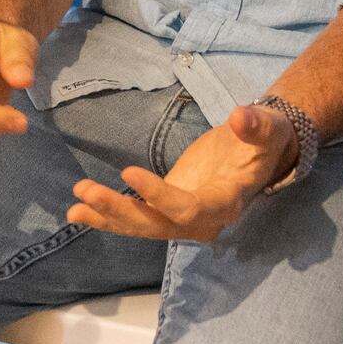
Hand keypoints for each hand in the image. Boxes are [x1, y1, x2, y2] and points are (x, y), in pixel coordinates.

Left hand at [67, 102, 297, 241]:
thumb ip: (256, 126)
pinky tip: (79, 211)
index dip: (160, 197)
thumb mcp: (268, 128)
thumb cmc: (264, 139)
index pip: (188, 209)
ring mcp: (183, 218)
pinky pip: (137, 217)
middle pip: (157, 225)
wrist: (260, 151)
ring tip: (74, 206)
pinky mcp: (168, 209)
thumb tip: (241, 118)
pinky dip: (108, 216)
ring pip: (142, 226)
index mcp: (226, 202)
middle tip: (85, 191)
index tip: (128, 172)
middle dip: (120, 211)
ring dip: (107, 216)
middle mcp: (203, 220)